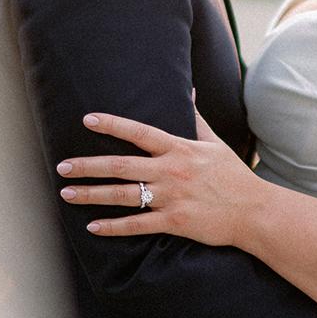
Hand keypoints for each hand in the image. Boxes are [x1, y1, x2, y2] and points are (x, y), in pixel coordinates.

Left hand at [56, 110, 261, 246]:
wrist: (254, 210)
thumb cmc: (233, 176)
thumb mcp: (215, 143)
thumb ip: (196, 118)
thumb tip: (190, 89)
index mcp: (179, 149)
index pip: (139, 132)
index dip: (112, 125)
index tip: (87, 120)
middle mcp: (171, 171)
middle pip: (120, 165)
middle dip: (88, 166)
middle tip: (62, 166)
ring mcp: (171, 197)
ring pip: (123, 195)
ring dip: (92, 195)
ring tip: (67, 194)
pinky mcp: (175, 221)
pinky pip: (137, 224)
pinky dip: (113, 227)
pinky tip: (93, 227)